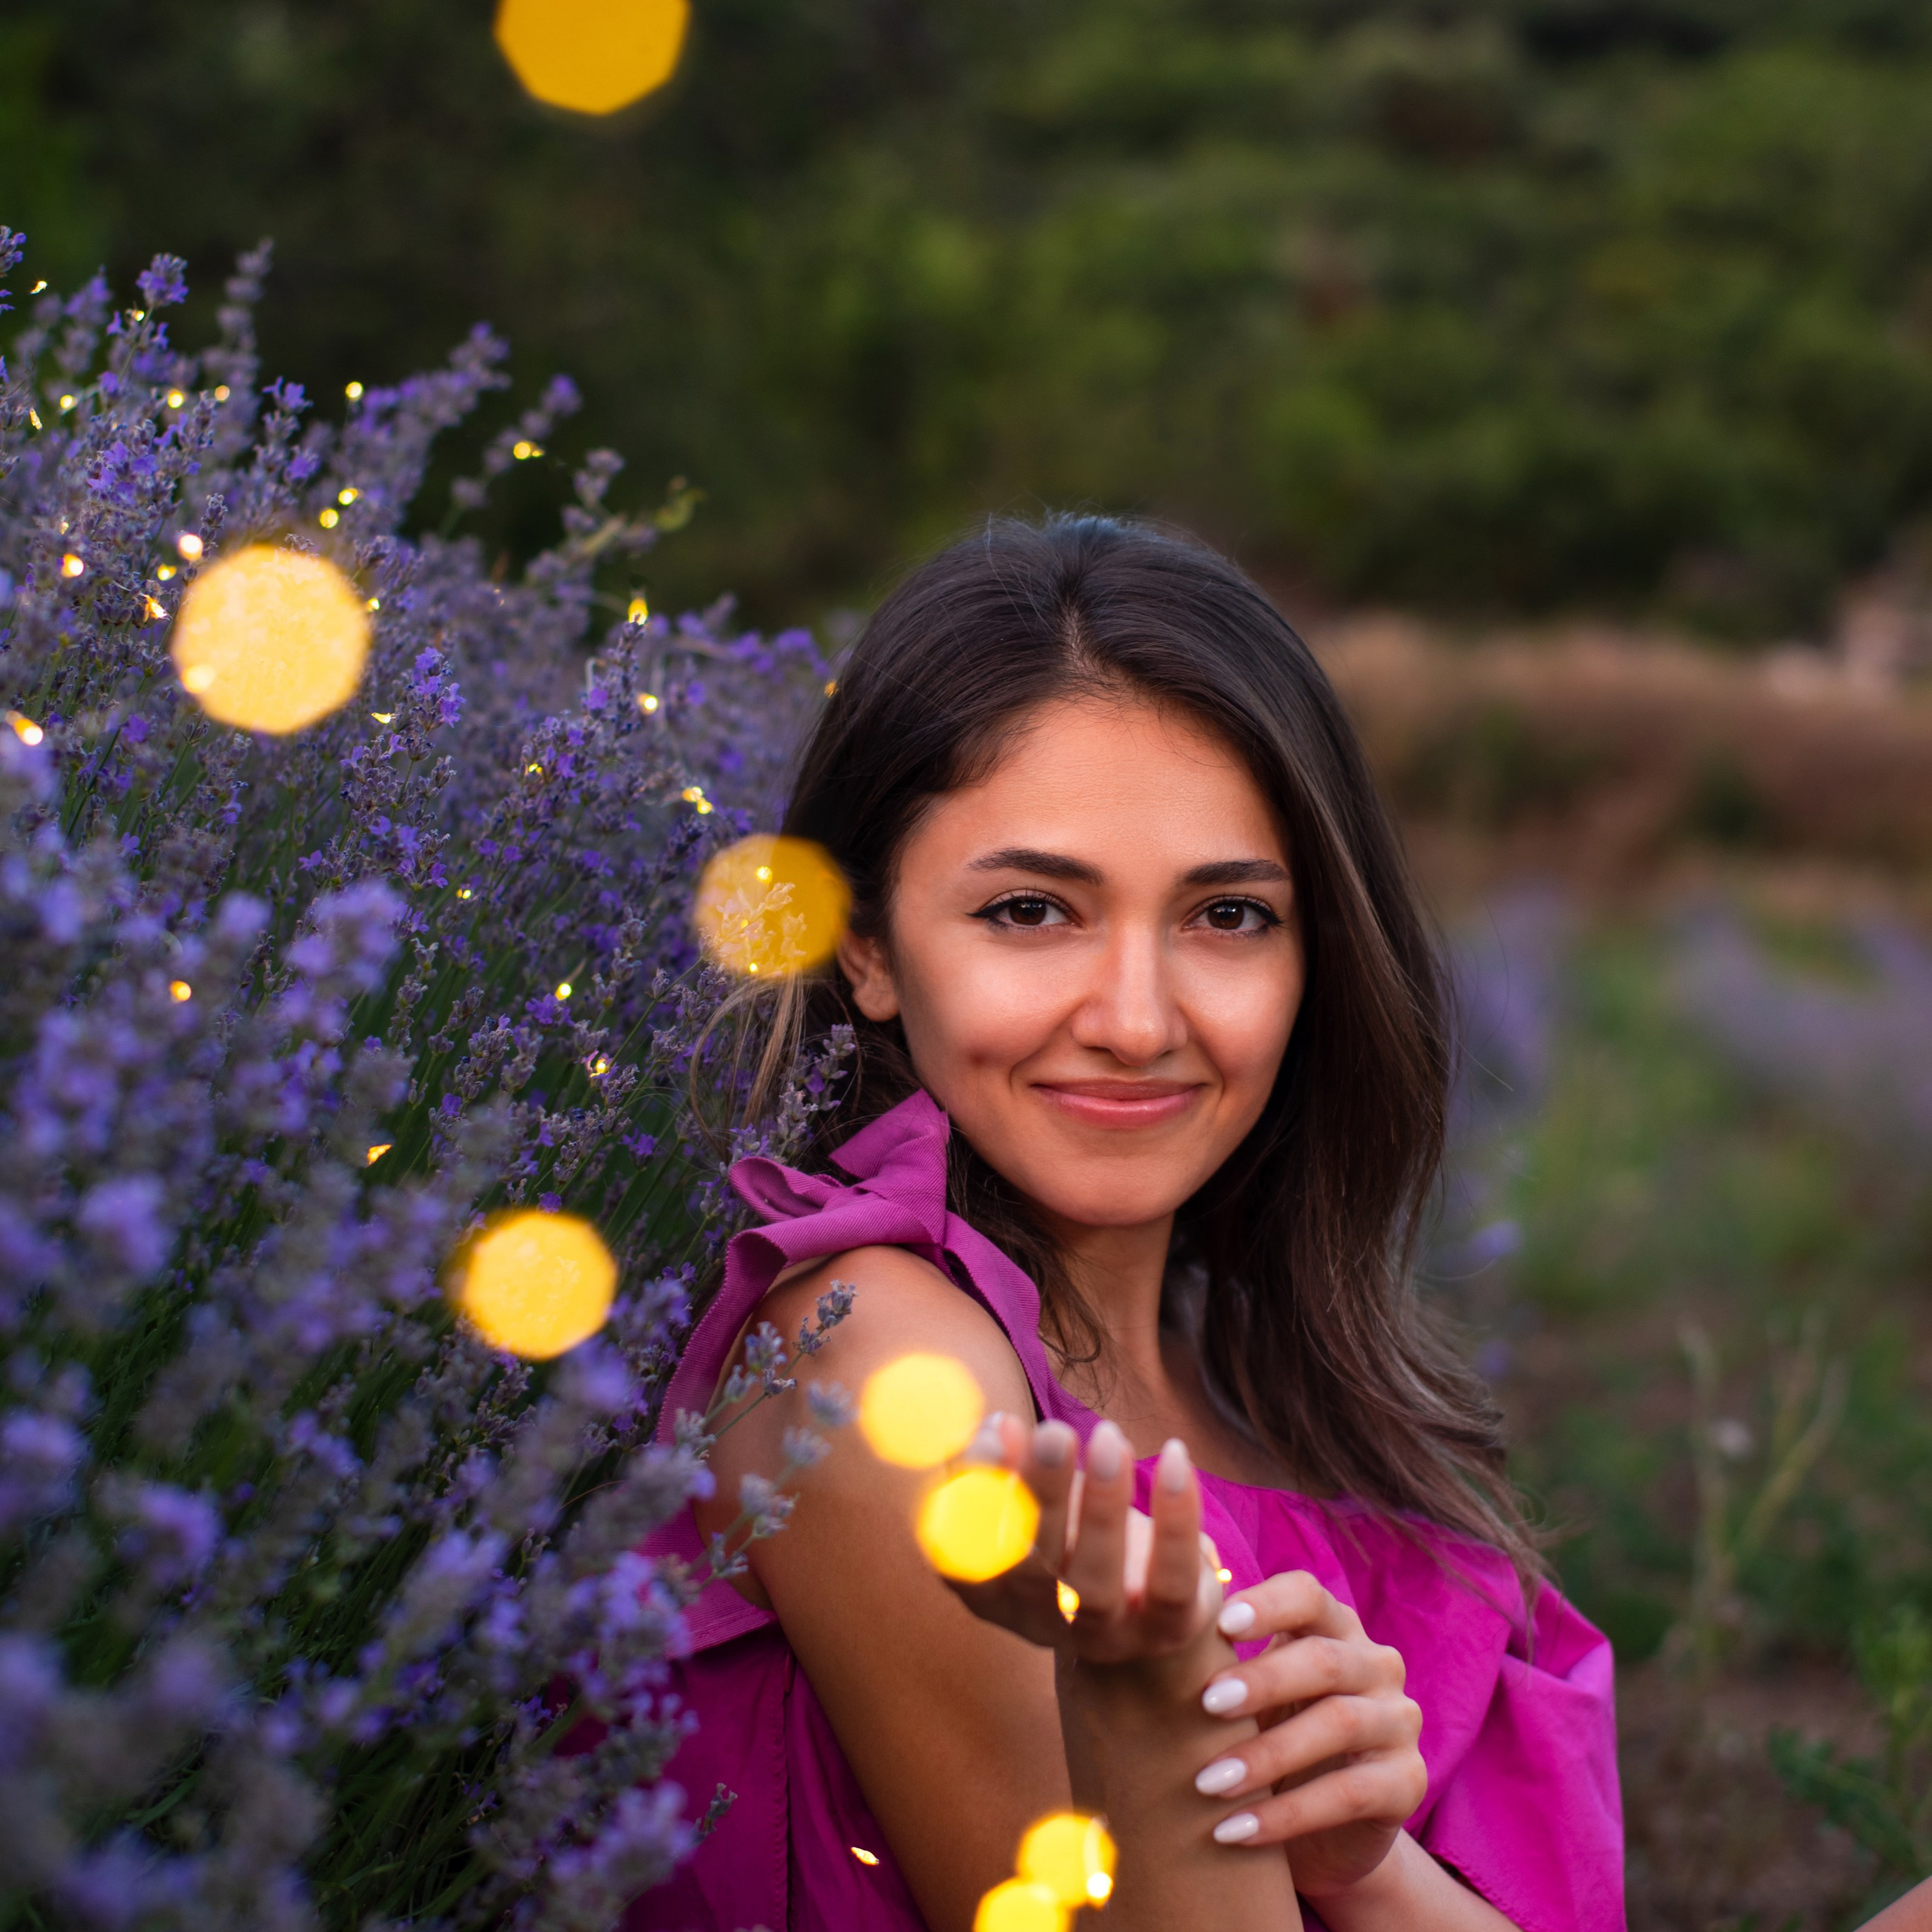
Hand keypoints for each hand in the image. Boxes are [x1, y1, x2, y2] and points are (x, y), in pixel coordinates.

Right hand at [947, 1414, 1219, 1662]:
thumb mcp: (1030, 1497)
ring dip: (1102, 1508)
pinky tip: (1175, 1456)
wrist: (1147, 1598)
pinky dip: (1177, 1519)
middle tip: (1054, 1433)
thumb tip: (996, 1428)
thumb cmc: (1072, 1530)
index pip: (965, 1552)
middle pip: (1031, 1569)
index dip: (976, 1494)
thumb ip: (1002, 1464)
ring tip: (1109, 1438)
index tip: (998, 1426)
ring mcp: (1104, 1634)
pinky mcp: (1166, 1629)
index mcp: (991, 1591)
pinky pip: (1173, 1579)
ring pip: (1097, 1583)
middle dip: (1041, 1496)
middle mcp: (1041, 1620)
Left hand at [1191, 1570, 1424, 1898]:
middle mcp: (1375, 1664)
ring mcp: (1398, 1722)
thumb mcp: (1245, 1693)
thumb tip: (1146, 1603)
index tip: (1218, 1623)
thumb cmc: (1263, 1734)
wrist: (1313, 1827)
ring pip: (1340, 1724)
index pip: (1307, 1594)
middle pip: (1325, 1660)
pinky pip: (1349, 1794)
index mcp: (1333, 1626)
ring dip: (1268, 1754)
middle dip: (1262, 1680)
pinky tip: (1235, 1830)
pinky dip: (1287, 1814)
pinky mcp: (1407, 1783)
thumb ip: (1217, 1649)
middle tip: (1205, 1705)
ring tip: (1208, 1781)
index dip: (1266, 1605)